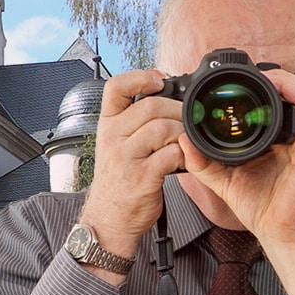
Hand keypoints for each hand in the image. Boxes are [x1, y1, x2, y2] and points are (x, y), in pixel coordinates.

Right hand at [79, 70, 183, 276]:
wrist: (109, 217)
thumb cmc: (118, 179)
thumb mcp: (115, 144)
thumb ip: (134, 121)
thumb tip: (164, 92)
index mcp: (107, 125)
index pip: (115, 87)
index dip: (140, 77)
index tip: (159, 81)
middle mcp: (112, 138)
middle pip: (151, 106)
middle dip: (178, 110)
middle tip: (188, 119)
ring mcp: (126, 157)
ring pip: (163, 128)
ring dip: (183, 133)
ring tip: (186, 142)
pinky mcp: (142, 177)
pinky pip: (172, 154)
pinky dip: (185, 154)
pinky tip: (184, 159)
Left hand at [181, 68, 294, 294]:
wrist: (279, 232)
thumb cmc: (258, 206)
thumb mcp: (220, 178)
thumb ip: (201, 160)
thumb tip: (181, 140)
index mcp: (273, 138)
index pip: (270, 103)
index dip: (256, 87)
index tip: (231, 82)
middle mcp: (292, 135)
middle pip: (290, 93)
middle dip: (271, 77)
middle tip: (246, 75)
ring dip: (287, 79)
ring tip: (264, 76)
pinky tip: (280, 88)